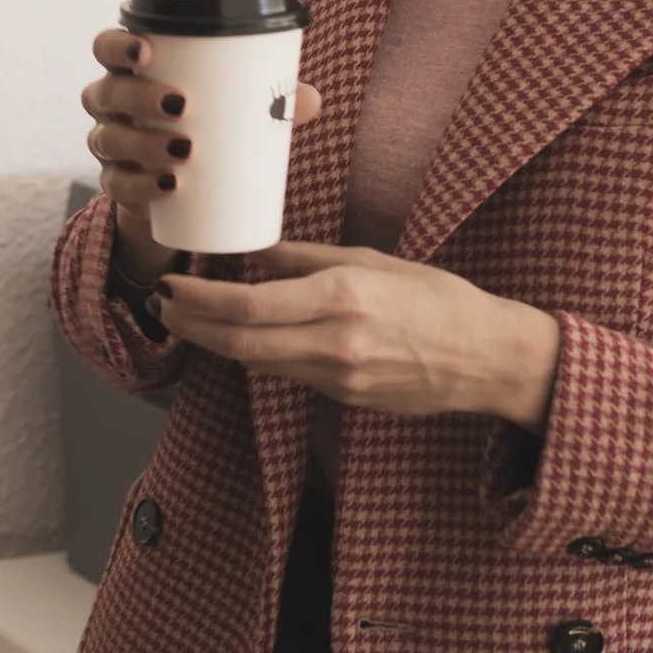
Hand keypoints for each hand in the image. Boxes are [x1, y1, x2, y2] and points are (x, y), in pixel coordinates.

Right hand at [82, 29, 322, 280]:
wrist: (181, 191)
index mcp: (133, 72)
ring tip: (184, 149)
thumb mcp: (233, 110)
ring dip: (142, 143)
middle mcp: (111, 106)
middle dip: (137, 96)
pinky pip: (116, 184)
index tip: (146, 50)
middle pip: (105, 92)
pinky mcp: (117, 183)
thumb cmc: (207, 127)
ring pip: (106, 138)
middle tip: (180, 105)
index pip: (106, 47)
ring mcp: (109, 145)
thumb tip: (311, 99)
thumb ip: (269, 100)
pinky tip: (168, 185)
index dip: (117, 45)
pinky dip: (141, 185)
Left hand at [153, 241, 562, 428]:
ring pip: (258, 362)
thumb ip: (307, 260)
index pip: (248, 306)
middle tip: (163, 307)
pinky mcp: (345, 399)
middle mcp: (335, 343)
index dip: (200, 301)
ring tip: (190, 317)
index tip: (172, 285)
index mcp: (342, 299)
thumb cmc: (440, 299)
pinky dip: (258, 353)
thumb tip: (255, 253)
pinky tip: (243, 336)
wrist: (490, 359)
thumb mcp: (373, 261)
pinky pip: (288, 375)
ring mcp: (340, 378)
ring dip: (218, 342)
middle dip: (192, 327)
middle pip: (239, 343)